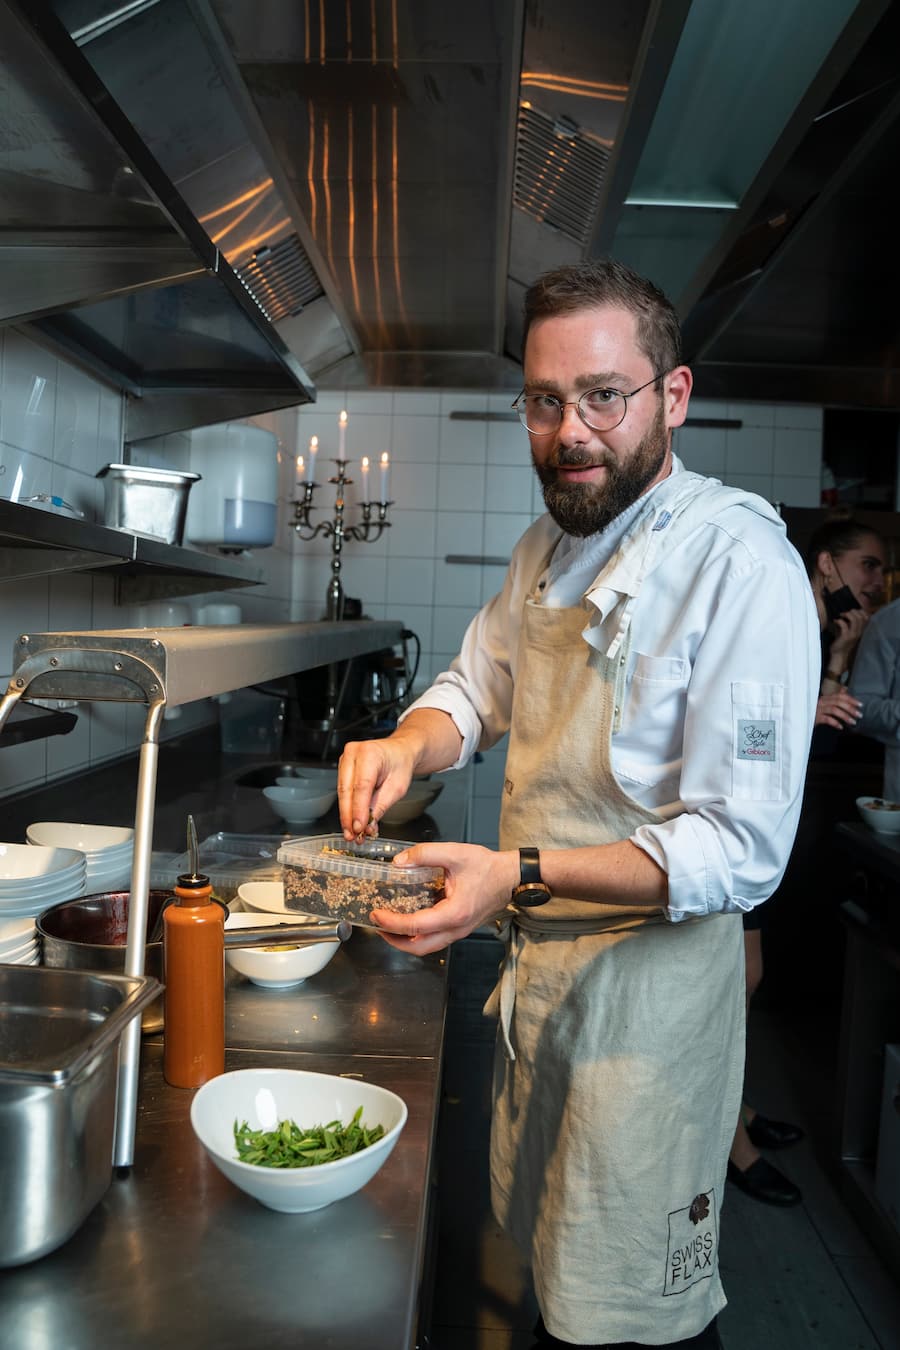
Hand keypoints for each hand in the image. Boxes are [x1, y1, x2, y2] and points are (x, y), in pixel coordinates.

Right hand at [337, 738, 415, 839]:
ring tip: (352, 833)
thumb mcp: (397, 787)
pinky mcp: (342, 767)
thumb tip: (368, 825)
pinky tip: (351, 822)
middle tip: (352, 835)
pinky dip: (347, 807)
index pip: (361, 786)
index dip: (358, 809)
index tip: (358, 828)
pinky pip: (342, 791)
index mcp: (371, 753)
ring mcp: (345, 759)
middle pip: (346, 790)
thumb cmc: (400, 764)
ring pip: (341, 792)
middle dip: (349, 816)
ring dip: (346, 815)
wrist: (399, 752)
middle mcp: (354, 753)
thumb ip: (380, 806)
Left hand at [369, 842, 518, 954]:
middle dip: (394, 940)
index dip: (391, 922)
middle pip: (418, 948)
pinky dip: (417, 935)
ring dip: (405, 941)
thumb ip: (425, 854)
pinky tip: (408, 920)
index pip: (415, 926)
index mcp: (454, 913)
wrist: (511, 877)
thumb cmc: (488, 867)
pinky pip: (435, 939)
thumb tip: (399, 861)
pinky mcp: (459, 928)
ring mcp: (459, 931)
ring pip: (427, 947)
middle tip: (377, 926)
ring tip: (389, 926)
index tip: (376, 914)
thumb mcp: (455, 853)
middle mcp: (456, 928)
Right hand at [815, 688, 861, 729]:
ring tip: (853, 722)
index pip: (840, 696)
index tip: (860, 705)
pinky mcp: (814, 717)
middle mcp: (822, 701)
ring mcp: (817, 709)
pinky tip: (840, 727)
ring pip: (834, 710)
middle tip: (859, 715)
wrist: (800, 719)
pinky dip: (835, 723)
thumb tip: (845, 689)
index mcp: (825, 698)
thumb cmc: (813, 712)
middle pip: (838, 702)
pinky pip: (827, 719)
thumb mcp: (824, 704)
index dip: (851, 699)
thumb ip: (835, 697)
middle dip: (850, 708)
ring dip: (845, 716)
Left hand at [830, 607, 867, 662]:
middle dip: (853, 612)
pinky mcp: (846, 637)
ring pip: (855, 619)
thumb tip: (847, 613)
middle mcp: (859, 632)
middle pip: (862, 617)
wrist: (839, 655)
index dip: (861, 611)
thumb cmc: (843, 642)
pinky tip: (835, 621)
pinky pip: (844, 625)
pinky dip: (839, 620)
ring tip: (841, 615)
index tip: (852, 611)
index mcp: (862, 631)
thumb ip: (851, 624)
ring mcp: (853, 635)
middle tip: (845, 613)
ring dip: (847, 614)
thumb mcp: (849, 632)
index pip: (867, 617)